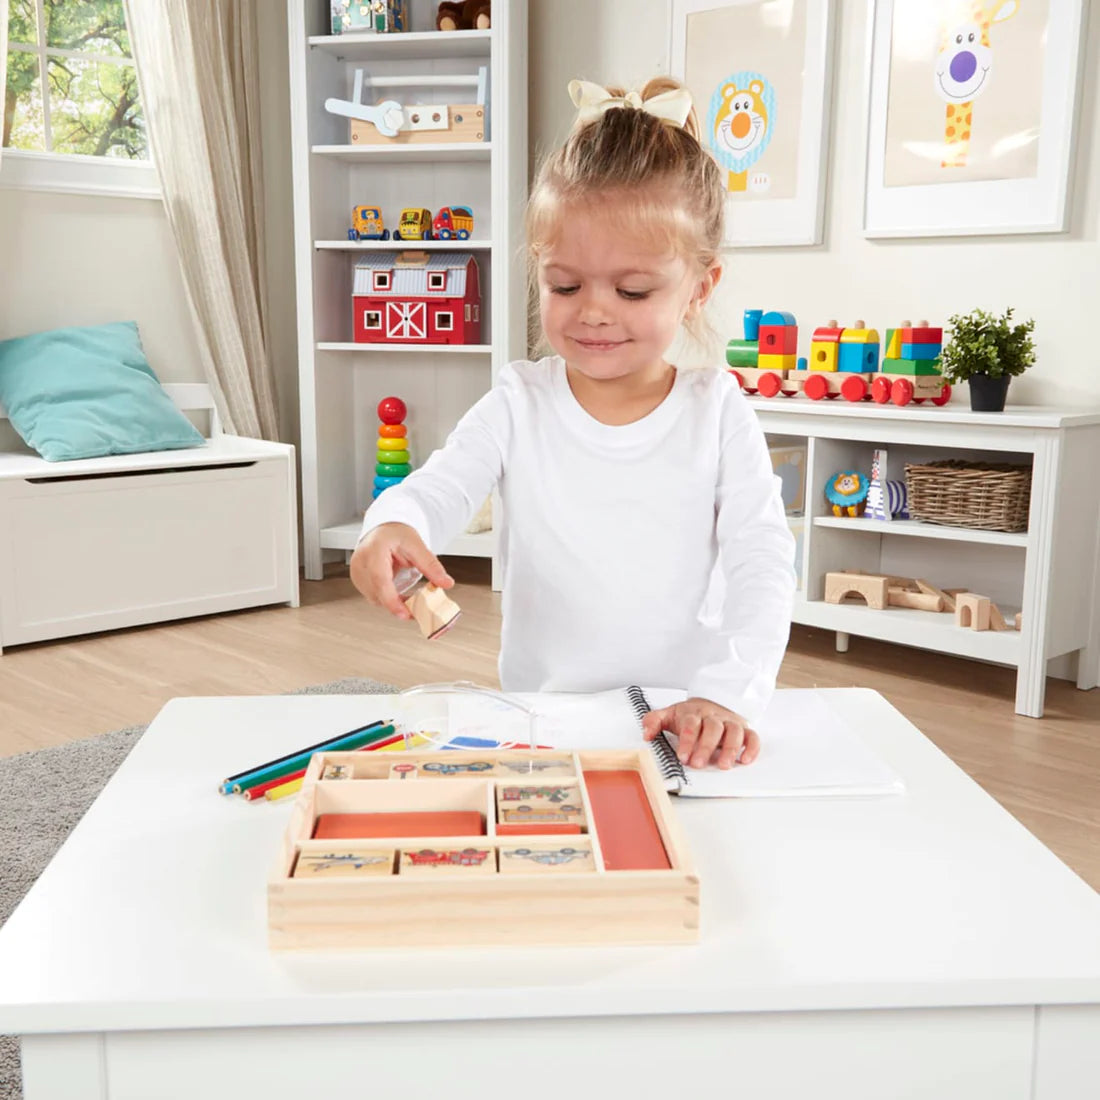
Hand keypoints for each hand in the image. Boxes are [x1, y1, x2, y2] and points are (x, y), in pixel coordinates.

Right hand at [349, 523, 453, 621]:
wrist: (383, 530)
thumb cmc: (396, 534)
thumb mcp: (417, 546)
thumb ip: (431, 565)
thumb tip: (446, 583)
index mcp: (374, 549)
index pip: (380, 579)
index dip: (392, 600)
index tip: (405, 614)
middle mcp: (361, 562)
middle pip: (377, 592)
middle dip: (398, 604)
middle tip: (419, 609)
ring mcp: (357, 572)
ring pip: (375, 598)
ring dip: (393, 602)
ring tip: (410, 598)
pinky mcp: (358, 580)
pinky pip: (373, 596)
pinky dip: (387, 598)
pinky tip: (398, 594)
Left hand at [641, 697, 758, 769]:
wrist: (712, 701)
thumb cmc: (690, 714)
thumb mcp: (669, 714)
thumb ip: (654, 721)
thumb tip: (646, 734)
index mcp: (694, 713)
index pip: (691, 725)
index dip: (687, 740)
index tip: (682, 756)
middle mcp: (714, 717)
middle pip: (712, 728)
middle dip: (705, 747)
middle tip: (698, 764)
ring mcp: (730, 722)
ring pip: (734, 732)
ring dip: (730, 748)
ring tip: (724, 765)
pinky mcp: (744, 729)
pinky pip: (752, 736)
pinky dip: (751, 748)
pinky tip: (746, 760)